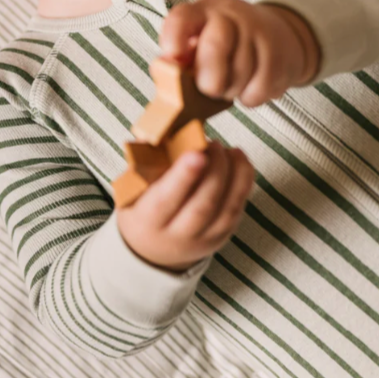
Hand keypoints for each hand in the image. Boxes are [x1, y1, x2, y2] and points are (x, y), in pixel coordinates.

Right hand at [116, 142, 254, 272]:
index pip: (167, 200)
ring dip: (235, 175)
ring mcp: (203, 239)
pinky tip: (240, 160)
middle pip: (203, 205)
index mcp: (148, 221)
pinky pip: (238, 209)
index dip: (184, 177)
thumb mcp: (134, 186)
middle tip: (214, 143)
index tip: (198, 154)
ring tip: (231, 150)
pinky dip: (244, 182)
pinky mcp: (222, 235)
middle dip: (215, 171)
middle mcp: (177, 235)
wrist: (151, 248)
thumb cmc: (142, 206)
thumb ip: (146, 160)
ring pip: (226, 209)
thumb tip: (158, 129)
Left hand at [159, 0, 320, 107]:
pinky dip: (250, 97)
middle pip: (216, 46)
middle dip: (208, 78)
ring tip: (232, 84)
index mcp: (204, 12)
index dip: (174, 38)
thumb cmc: (230, 43)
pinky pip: (259, 88)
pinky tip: (250, 87)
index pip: (183, 17)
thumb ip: (183, 56)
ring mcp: (259, 33)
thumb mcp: (202, 39)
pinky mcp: (279, 56)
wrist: (280, 35)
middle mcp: (232, 16)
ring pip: (239, 73)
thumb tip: (169, 75)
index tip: (173, 56)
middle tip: (209, 89)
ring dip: (231, 91)